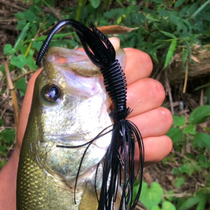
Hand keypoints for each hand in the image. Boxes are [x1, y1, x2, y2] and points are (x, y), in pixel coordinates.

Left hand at [16, 42, 172, 164]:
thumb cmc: (44, 126)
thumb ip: (73, 62)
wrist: (44, 166)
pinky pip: (165, 145)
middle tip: (107, 115)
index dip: (128, 71)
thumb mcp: (47, 89)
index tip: (105, 87)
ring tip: (112, 138)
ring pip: (163, 117)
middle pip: (155, 90)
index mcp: (113, 82)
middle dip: (131, 103)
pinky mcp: (145, 153)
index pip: (141, 62)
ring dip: (139, 127)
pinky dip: (149, 148)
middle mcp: (132, 102)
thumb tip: (113, 43)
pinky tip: (124, 154)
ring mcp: (141, 128)